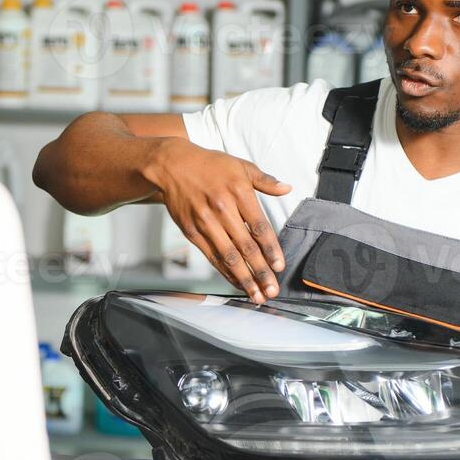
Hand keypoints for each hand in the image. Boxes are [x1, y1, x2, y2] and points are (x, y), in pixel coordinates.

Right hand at [147, 139, 292, 302]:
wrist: (173, 165)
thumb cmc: (209, 166)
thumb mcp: (240, 166)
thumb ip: (265, 180)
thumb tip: (287, 188)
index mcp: (239, 192)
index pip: (259, 227)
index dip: (271, 249)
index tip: (279, 266)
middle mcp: (222, 209)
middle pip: (245, 247)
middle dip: (260, 272)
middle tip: (272, 289)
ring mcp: (205, 222)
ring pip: (228, 256)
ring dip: (244, 279)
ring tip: (256, 294)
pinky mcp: (192, 232)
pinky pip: (212, 256)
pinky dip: (225, 272)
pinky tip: (236, 283)